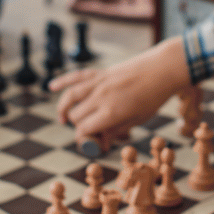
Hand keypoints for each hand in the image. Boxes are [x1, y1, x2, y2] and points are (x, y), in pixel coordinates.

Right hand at [50, 37, 191, 147]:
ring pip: (70, 97)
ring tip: (63, 119)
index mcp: (110, 112)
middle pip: (76, 115)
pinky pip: (76, 76)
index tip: (92, 143)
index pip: (84, 129)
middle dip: (78, 127)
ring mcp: (99, 83)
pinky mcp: (100, 72)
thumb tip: (102, 142)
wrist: (162, 69)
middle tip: (90, 132)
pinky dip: (62, 81)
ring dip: (63, 109)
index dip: (84, 139)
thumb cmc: (153, 97)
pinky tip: (51, 87)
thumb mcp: (138, 119)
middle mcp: (100, 97)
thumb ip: (117, 129)